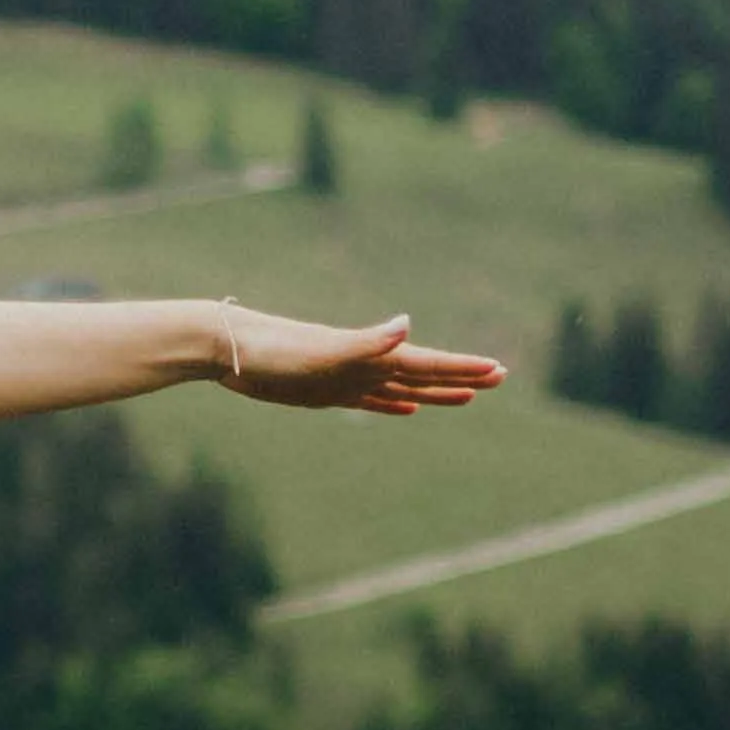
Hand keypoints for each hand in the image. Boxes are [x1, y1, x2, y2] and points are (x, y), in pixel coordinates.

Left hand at [212, 306, 502, 415]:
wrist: (229, 347)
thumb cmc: (273, 348)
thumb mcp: (323, 350)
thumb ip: (366, 341)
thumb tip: (406, 324)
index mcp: (370, 355)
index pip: (427, 363)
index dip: (462, 368)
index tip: (498, 370)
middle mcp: (365, 364)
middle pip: (424, 373)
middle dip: (462, 377)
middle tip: (500, 377)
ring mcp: (347, 378)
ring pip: (403, 387)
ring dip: (435, 391)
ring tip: (467, 396)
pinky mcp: (327, 391)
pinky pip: (371, 400)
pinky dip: (393, 403)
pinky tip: (406, 406)